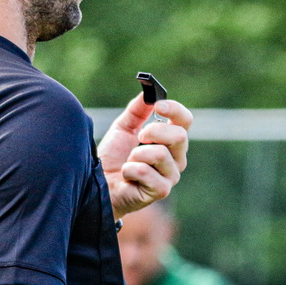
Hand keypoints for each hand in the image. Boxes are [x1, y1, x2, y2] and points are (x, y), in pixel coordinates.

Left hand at [98, 93, 191, 219]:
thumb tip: (147, 93)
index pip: (185, 121)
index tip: (158, 105)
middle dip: (154, 132)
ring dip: (136, 155)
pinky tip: (126, 175)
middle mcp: (177, 158)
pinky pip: (146, 172)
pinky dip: (130, 170)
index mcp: (171, 141)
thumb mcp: (123, 128)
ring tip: (128, 161)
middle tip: (139, 136)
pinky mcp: (161, 191)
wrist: (100, 183)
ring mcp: (171, 176)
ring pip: (160, 154)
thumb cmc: (114, 157)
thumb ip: (136, 111)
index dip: (174, 109)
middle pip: (180, 136)